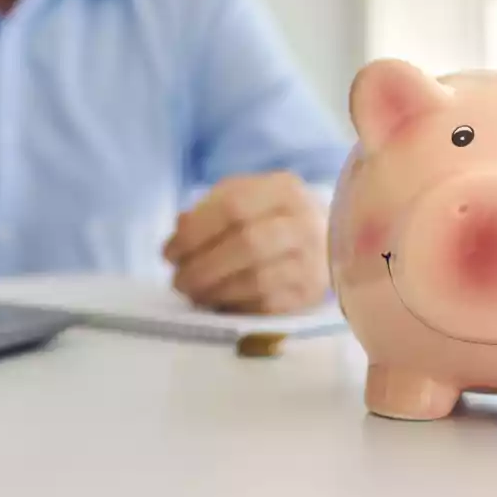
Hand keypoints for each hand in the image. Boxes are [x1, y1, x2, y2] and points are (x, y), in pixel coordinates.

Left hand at [163, 171, 329, 314]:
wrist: (327, 239)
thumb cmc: (271, 216)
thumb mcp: (243, 197)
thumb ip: (208, 210)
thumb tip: (178, 235)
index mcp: (283, 189)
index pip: (233, 206)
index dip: (194, 232)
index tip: (169, 253)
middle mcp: (304, 222)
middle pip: (247, 244)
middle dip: (202, 267)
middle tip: (178, 281)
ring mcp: (313, 260)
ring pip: (257, 280)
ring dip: (216, 291)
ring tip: (194, 294)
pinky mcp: (312, 293)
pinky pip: (268, 305)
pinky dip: (236, 306)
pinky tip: (219, 304)